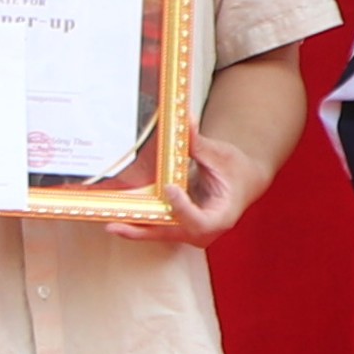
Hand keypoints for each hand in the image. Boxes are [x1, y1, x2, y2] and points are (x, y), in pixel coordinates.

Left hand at [105, 144, 268, 249]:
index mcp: (221, 217)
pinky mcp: (179, 227)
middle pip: (172, 234)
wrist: (243, 181)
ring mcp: (190, 232)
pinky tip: (116, 216)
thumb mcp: (220, 155)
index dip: (183, 208)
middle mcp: (204, 231)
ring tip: (109, 223)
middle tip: (116, 224)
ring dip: (135, 229)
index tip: (170, 188)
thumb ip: (199, 143)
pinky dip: (139, 221)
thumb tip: (184, 120)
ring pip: (160, 233)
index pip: (200, 221)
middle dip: (143, 230)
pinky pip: (157, 227)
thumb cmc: (236, 169)